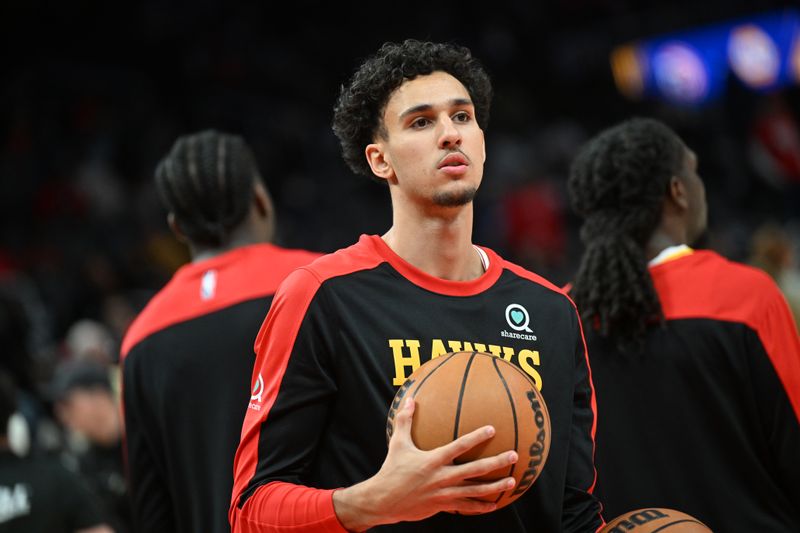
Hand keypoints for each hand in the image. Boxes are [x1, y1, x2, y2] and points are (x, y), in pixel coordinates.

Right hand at [333, 398, 517, 530]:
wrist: (384, 501)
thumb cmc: (391, 469)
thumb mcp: (397, 443)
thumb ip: (404, 420)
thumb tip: (409, 398)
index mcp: (433, 460)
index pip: (459, 446)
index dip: (476, 437)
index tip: (492, 429)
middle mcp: (443, 477)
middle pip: (476, 470)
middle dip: (497, 462)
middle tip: (514, 455)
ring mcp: (445, 493)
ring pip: (476, 491)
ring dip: (496, 487)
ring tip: (512, 481)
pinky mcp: (443, 505)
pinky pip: (467, 506)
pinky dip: (481, 506)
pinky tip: (495, 504)